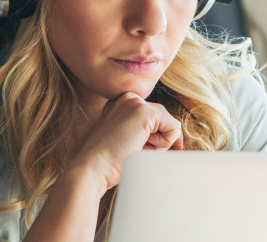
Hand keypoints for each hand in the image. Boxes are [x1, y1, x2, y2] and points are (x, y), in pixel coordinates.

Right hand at [68, 92, 183, 192]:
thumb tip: (174, 132)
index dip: (157, 135)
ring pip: (168, 123)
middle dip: (159, 139)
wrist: (92, 168)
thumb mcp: (124, 138)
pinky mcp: (145, 112)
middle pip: (162, 117)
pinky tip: (141, 147)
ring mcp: (135, 103)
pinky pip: (173, 128)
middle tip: (136, 151)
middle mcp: (127, 98)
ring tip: (135, 149)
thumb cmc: (107, 161)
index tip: (152, 150)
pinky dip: (164, 144)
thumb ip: (140, 130)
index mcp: (120, 103)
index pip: (152, 116)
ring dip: (159, 143)